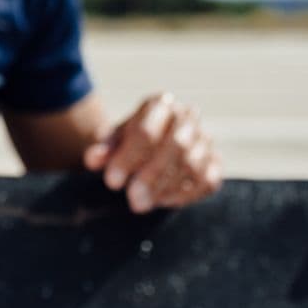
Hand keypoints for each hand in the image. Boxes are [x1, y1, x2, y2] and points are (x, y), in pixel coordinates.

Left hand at [83, 92, 222, 212]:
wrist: (149, 143)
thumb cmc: (127, 141)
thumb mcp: (111, 141)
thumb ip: (103, 149)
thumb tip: (92, 159)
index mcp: (161, 104)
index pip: (146, 131)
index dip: (128, 159)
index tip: (112, 182)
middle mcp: (188, 117)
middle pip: (176, 146)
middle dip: (152, 176)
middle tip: (133, 200)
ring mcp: (205, 139)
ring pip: (193, 165)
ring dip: (166, 188)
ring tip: (141, 203)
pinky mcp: (215, 162)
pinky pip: (207, 181)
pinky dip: (186, 194)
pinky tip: (163, 201)